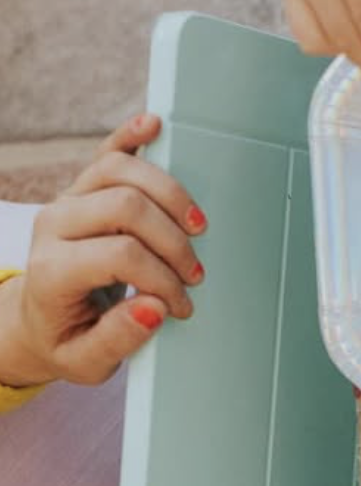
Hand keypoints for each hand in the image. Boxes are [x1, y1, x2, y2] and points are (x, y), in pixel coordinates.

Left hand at [0, 114, 205, 388]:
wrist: (38, 320)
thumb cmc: (66, 338)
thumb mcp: (87, 361)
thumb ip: (119, 338)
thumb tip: (154, 307)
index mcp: (52, 270)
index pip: (120, 255)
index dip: (162, 279)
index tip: (180, 305)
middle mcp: (56, 226)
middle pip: (125, 205)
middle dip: (172, 239)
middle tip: (193, 272)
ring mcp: (68, 200)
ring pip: (120, 169)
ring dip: (170, 194)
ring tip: (196, 226)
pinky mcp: (82, 189)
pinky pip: (106, 151)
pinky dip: (132, 135)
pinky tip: (154, 125)